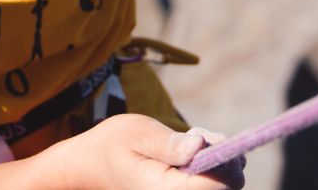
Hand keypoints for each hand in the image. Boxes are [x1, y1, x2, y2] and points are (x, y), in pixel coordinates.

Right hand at [39, 115, 243, 188]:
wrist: (89, 168)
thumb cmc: (110, 147)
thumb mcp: (136, 133)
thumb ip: (170, 143)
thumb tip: (201, 146)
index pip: (218, 184)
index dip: (225, 159)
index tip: (206, 139)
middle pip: (228, 187)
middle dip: (222, 159)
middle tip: (195, 139)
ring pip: (223, 186)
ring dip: (216, 163)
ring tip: (187, 147)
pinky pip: (210, 185)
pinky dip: (208, 169)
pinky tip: (189, 158)